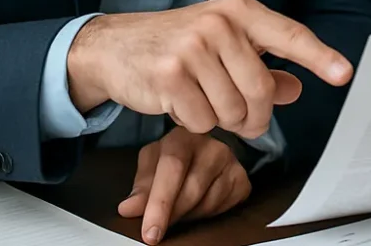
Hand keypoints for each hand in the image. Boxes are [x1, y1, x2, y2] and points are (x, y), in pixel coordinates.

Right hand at [67, 0, 352, 139]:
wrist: (116, 45)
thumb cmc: (179, 43)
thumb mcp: (226, 45)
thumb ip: (265, 66)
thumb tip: (296, 88)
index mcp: (240, 11)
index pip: (289, 35)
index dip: (319, 57)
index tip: (343, 73)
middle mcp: (219, 24)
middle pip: (261, 90)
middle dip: (254, 116)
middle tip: (242, 118)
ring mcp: (192, 48)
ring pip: (232, 111)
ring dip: (222, 120)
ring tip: (204, 101)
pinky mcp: (169, 75)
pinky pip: (203, 121)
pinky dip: (195, 123)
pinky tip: (181, 102)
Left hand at [118, 127, 251, 244]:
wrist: (207, 149)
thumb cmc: (175, 157)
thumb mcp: (152, 164)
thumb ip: (141, 186)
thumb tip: (128, 208)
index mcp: (183, 137)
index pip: (172, 167)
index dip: (160, 202)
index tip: (150, 232)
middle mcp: (212, 146)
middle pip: (192, 189)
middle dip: (172, 215)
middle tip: (156, 232)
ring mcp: (231, 162)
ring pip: (208, 203)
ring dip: (188, 216)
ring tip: (179, 210)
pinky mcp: (242, 180)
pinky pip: (223, 208)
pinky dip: (207, 214)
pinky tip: (199, 206)